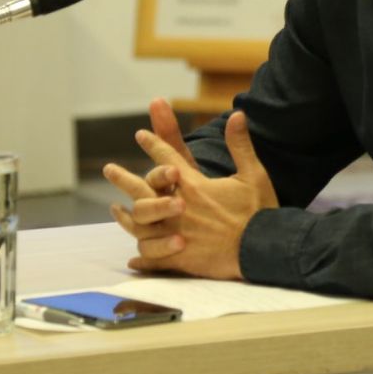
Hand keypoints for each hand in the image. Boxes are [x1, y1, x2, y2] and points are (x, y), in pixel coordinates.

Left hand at [108, 100, 277, 279]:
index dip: (153, 144)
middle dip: (124, 178)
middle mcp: (178, 208)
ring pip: (141, 225)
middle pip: (142, 190)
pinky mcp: (180, 259)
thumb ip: (240, 144)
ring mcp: (176, 235)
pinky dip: (142, 259)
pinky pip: (153, 259)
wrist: (263, 249)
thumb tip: (237, 114)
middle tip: (108, 169)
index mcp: (193, 186)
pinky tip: (133, 260)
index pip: (167, 159)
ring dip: (126, 216)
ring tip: (115, 210)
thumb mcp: (253, 173)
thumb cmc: (259, 211)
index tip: (140, 135)